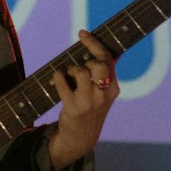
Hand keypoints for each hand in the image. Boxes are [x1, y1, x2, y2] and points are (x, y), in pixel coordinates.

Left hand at [48, 29, 118, 170]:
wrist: (81, 137)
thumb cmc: (89, 108)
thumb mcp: (101, 92)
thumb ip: (102, 73)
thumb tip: (99, 48)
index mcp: (113, 88)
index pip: (107, 59)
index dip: (94, 43)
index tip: (82, 32)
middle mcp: (104, 95)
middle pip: (98, 65)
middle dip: (86, 60)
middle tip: (79, 67)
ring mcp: (89, 103)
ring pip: (81, 72)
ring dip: (71, 69)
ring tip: (69, 75)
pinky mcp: (73, 108)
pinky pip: (62, 82)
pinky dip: (57, 76)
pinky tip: (58, 79)